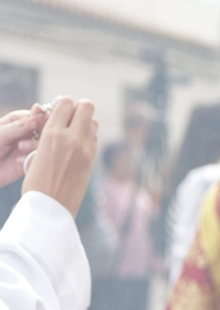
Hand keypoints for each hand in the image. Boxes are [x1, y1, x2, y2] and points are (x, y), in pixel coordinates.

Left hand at [0, 107, 44, 185]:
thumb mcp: (0, 134)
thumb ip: (19, 126)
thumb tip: (39, 115)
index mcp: (17, 122)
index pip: (35, 115)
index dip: (42, 116)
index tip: (43, 118)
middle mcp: (26, 134)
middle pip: (44, 129)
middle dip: (41, 131)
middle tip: (35, 134)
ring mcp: (29, 148)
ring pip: (44, 144)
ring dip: (35, 145)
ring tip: (21, 147)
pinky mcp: (30, 161)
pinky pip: (39, 158)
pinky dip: (32, 159)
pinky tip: (18, 161)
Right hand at [22, 98, 96, 215]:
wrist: (49, 207)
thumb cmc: (35, 182)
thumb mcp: (35, 153)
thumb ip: (51, 136)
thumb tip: (61, 122)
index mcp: (53, 133)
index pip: (66, 102)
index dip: (63, 104)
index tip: (59, 111)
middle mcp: (72, 137)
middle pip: (87, 106)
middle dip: (79, 108)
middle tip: (70, 117)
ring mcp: (86, 148)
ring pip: (94, 122)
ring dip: (85, 123)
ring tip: (72, 133)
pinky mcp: (92, 160)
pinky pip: (94, 139)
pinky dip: (88, 137)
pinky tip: (77, 146)